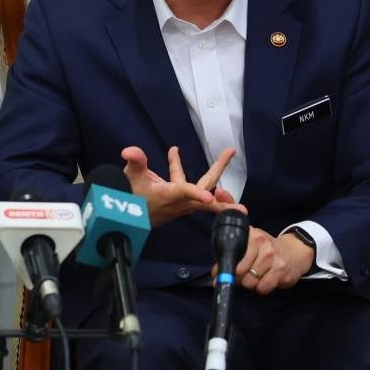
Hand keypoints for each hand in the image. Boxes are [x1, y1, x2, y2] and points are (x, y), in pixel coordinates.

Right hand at [122, 145, 245, 226]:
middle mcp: (180, 201)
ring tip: (228, 153)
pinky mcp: (180, 201)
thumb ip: (135, 162)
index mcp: (169, 195)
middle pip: (205, 194)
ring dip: (215, 172)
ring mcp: (182, 202)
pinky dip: (185, 168)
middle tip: (240, 193)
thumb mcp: (131, 178)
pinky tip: (174, 152)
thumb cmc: (132, 199)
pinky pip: (193, 188)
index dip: (197, 194)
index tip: (210, 197)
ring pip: (204, 190)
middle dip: (222, 193)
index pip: (185, 193)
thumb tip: (130, 151)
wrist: (129, 217)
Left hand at [224, 227, 314, 294]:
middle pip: (239, 270)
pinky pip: (262, 288)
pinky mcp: (281, 270)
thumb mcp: (250, 246)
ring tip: (256, 276)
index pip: (231, 255)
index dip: (224, 267)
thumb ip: (232, 257)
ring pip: (250, 281)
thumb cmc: (265, 250)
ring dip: (250, 284)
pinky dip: (261, 288)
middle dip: (237, 278)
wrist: (294, 251)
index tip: (221, 275)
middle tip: (242, 277)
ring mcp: (272, 256)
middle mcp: (261, 243)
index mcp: (251, 235)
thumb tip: (215, 277)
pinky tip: (266, 280)